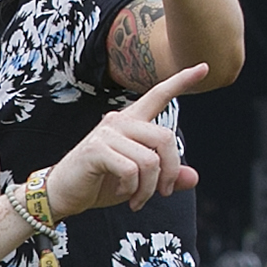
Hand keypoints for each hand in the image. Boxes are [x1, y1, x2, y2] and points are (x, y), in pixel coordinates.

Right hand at [45, 66, 207, 216]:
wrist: (62, 194)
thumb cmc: (100, 183)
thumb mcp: (139, 181)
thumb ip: (166, 177)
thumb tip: (194, 178)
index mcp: (131, 121)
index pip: (159, 95)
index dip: (182, 81)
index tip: (204, 67)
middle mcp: (119, 121)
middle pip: (165, 138)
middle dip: (170, 171)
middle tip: (163, 193)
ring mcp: (107, 133)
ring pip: (150, 160)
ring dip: (149, 188)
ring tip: (138, 199)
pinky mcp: (96, 150)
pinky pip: (131, 170)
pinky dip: (132, 189)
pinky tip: (123, 194)